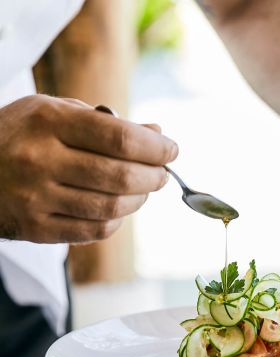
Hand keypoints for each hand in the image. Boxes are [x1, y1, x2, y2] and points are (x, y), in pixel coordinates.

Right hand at [0, 95, 177, 242]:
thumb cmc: (18, 135)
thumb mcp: (53, 113)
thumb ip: (105, 123)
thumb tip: (157, 132)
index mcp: (48, 122)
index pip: (120, 139)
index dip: (156, 148)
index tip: (171, 150)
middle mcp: (40, 160)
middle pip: (122, 176)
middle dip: (155, 176)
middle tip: (162, 173)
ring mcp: (36, 198)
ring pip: (112, 207)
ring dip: (140, 200)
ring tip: (143, 190)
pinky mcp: (34, 228)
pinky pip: (94, 230)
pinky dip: (116, 219)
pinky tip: (117, 208)